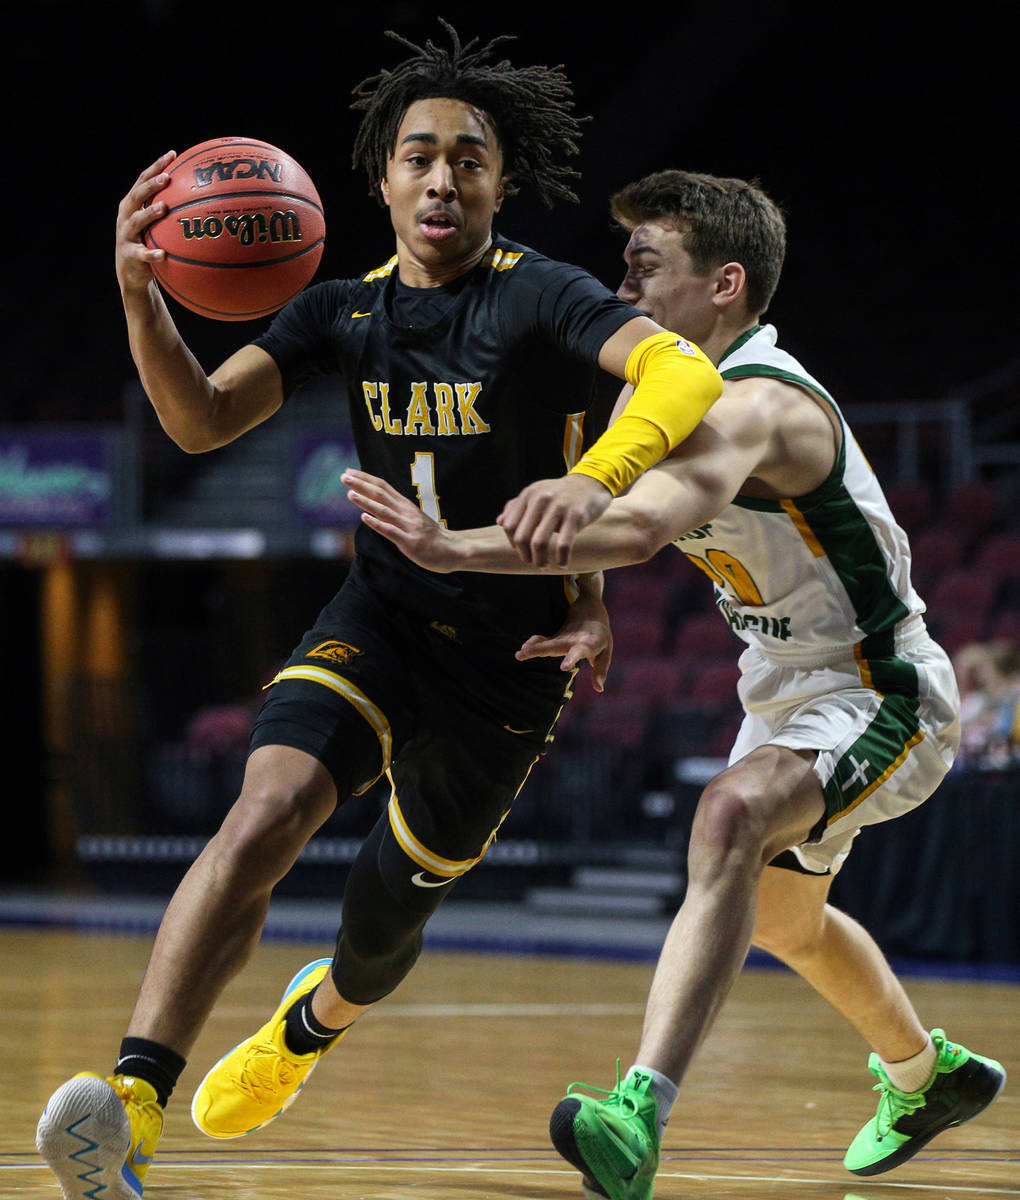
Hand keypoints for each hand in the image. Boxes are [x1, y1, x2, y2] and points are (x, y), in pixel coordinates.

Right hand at [116, 151, 175, 294]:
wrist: (132, 274)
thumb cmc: (149, 244)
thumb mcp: (156, 225)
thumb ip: (171, 210)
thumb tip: (204, 197)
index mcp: (132, 205)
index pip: (143, 180)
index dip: (156, 166)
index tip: (172, 154)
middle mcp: (126, 216)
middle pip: (136, 196)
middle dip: (151, 186)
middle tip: (167, 178)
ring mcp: (125, 235)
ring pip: (135, 221)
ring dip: (149, 214)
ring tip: (163, 208)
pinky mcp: (129, 255)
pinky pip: (141, 254)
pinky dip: (151, 254)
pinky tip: (163, 254)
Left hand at [343, 468, 455, 570]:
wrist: (450, 549)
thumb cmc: (429, 535)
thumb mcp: (412, 517)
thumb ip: (395, 510)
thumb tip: (376, 503)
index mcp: (404, 505)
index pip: (383, 486)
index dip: (365, 478)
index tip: (349, 471)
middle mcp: (405, 512)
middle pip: (380, 494)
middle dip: (361, 484)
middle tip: (344, 476)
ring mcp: (407, 526)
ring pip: (384, 510)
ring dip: (366, 501)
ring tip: (350, 493)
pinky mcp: (409, 541)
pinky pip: (391, 531)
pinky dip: (377, 524)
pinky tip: (365, 518)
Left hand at [498, 474, 611, 567]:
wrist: (591, 483)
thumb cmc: (560, 493)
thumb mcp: (537, 493)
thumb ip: (517, 506)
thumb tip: (500, 522)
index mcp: (528, 495)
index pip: (509, 525)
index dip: (513, 542)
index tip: (523, 550)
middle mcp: (541, 499)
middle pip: (521, 537)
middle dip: (525, 556)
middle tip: (532, 562)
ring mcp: (558, 508)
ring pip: (539, 543)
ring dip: (540, 560)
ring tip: (544, 565)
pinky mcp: (576, 517)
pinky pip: (563, 545)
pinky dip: (561, 559)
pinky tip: (562, 564)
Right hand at [515, 589, 612, 690]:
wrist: (590, 611)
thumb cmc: (600, 636)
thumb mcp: (606, 652)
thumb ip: (600, 670)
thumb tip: (599, 689)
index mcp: (589, 642)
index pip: (580, 651)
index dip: (572, 658)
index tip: (564, 667)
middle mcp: (573, 639)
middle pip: (556, 645)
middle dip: (541, 650)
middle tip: (525, 652)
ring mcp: (562, 637)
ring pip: (546, 642)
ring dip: (533, 648)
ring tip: (519, 654)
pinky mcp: (554, 637)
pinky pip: (541, 640)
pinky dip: (532, 644)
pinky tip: (521, 651)